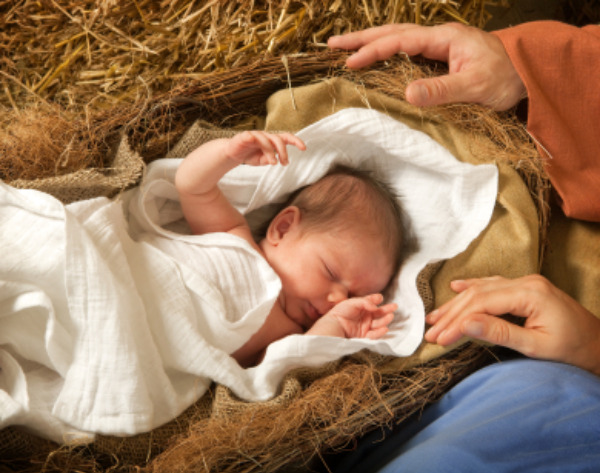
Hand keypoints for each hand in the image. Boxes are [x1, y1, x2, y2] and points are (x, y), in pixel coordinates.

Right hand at [225, 131, 305, 165]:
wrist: (231, 154)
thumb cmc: (249, 155)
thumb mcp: (261, 161)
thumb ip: (269, 160)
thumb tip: (276, 160)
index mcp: (271, 140)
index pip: (286, 138)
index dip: (295, 141)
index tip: (304, 148)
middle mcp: (265, 136)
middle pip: (278, 140)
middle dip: (283, 152)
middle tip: (284, 163)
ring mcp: (255, 135)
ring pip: (267, 140)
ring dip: (271, 152)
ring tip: (273, 163)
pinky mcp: (244, 136)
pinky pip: (250, 135)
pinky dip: (252, 137)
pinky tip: (252, 141)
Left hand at [310, 294, 396, 338]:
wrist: (331, 328)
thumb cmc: (339, 313)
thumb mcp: (351, 303)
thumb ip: (364, 302)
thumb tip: (376, 306)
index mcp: (360, 307)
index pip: (371, 303)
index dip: (376, 299)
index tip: (380, 297)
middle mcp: (363, 317)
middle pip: (378, 313)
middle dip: (386, 310)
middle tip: (395, 306)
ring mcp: (364, 327)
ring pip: (378, 323)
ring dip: (385, 320)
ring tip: (390, 316)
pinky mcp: (364, 337)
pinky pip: (374, 335)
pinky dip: (380, 332)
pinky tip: (384, 328)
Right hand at [328, 23, 525, 110]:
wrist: (528, 73)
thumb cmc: (506, 78)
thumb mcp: (475, 87)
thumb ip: (441, 90)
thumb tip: (406, 94)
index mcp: (445, 38)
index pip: (400, 41)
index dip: (373, 51)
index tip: (350, 63)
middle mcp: (438, 37)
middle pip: (392, 32)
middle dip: (361, 39)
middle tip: (332, 45)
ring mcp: (439, 44)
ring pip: (397, 38)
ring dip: (370, 42)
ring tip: (345, 48)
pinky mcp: (440, 56)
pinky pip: (406, 49)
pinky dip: (385, 51)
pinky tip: (375, 58)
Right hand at [425, 275, 599, 374]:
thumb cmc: (574, 351)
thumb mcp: (537, 346)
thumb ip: (499, 332)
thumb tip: (465, 323)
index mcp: (530, 294)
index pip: (482, 305)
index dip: (457, 322)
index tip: (439, 339)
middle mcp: (526, 282)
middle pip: (478, 295)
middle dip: (452, 315)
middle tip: (430, 332)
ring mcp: (526, 283)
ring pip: (482, 289)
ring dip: (457, 304)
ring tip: (434, 318)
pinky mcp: (526, 288)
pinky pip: (492, 284)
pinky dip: (472, 288)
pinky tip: (456, 288)